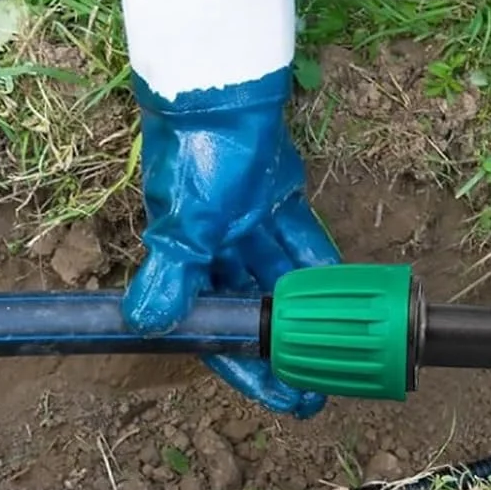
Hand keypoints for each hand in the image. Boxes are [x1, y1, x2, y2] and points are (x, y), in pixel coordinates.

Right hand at [123, 66, 339, 416]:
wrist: (223, 90)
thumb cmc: (195, 158)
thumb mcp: (184, 225)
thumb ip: (172, 277)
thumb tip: (144, 325)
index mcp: (185, 259)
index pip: (217, 329)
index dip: (248, 368)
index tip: (281, 399)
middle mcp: (215, 247)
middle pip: (253, 312)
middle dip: (283, 353)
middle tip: (316, 391)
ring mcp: (247, 224)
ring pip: (280, 281)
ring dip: (305, 317)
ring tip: (339, 353)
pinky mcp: (276, 199)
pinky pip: (302, 244)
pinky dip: (320, 269)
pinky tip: (346, 298)